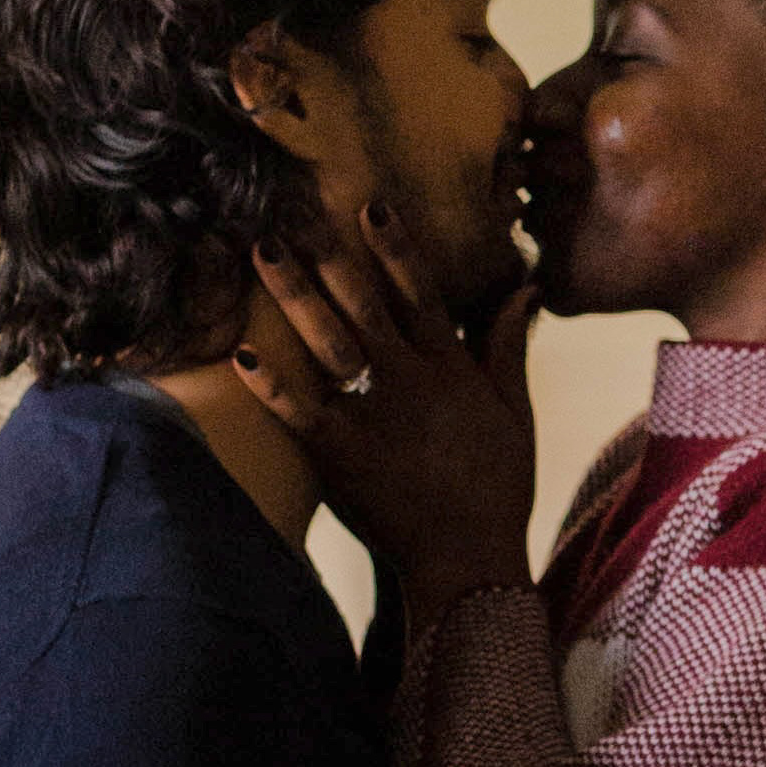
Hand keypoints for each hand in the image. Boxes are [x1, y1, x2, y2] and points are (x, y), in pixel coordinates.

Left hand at [239, 205, 540, 620]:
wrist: (471, 561)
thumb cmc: (499, 489)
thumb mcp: (516, 413)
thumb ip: (509, 348)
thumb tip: (524, 290)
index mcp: (452, 368)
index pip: (422, 293)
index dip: (396, 248)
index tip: (370, 206)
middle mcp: (410, 381)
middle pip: (363, 304)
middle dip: (329, 257)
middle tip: (293, 212)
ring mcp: (372, 415)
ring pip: (326, 342)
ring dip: (292, 295)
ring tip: (263, 253)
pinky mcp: (339, 453)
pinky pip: (296, 409)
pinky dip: (268, 383)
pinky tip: (240, 352)